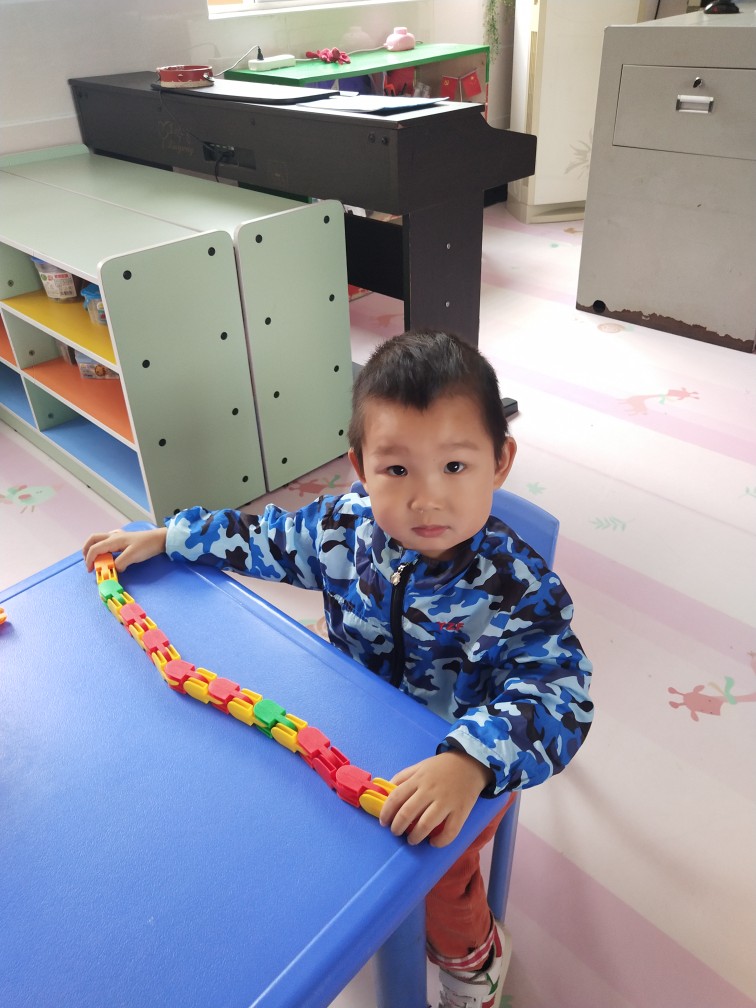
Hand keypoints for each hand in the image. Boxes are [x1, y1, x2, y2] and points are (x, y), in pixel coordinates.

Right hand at [82, 527, 167, 572]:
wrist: (160, 539)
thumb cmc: (147, 546)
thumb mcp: (133, 556)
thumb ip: (120, 563)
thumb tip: (114, 569)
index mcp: (113, 540)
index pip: (95, 548)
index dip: (89, 560)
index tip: (91, 571)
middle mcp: (113, 536)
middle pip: (93, 539)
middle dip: (86, 550)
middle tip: (87, 562)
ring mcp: (118, 536)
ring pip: (100, 540)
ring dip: (94, 548)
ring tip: (95, 560)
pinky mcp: (124, 538)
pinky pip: (107, 541)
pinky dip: (102, 547)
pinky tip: (106, 553)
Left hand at [379, 750, 493, 847]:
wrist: (470, 763)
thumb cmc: (441, 767)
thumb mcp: (419, 766)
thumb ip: (403, 777)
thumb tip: (386, 791)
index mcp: (418, 779)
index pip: (396, 797)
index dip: (386, 812)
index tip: (383, 822)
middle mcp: (430, 790)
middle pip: (408, 813)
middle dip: (397, 827)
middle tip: (396, 832)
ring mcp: (446, 801)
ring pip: (426, 824)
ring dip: (415, 837)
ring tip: (412, 840)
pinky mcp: (461, 811)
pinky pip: (450, 831)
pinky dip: (440, 841)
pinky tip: (433, 842)